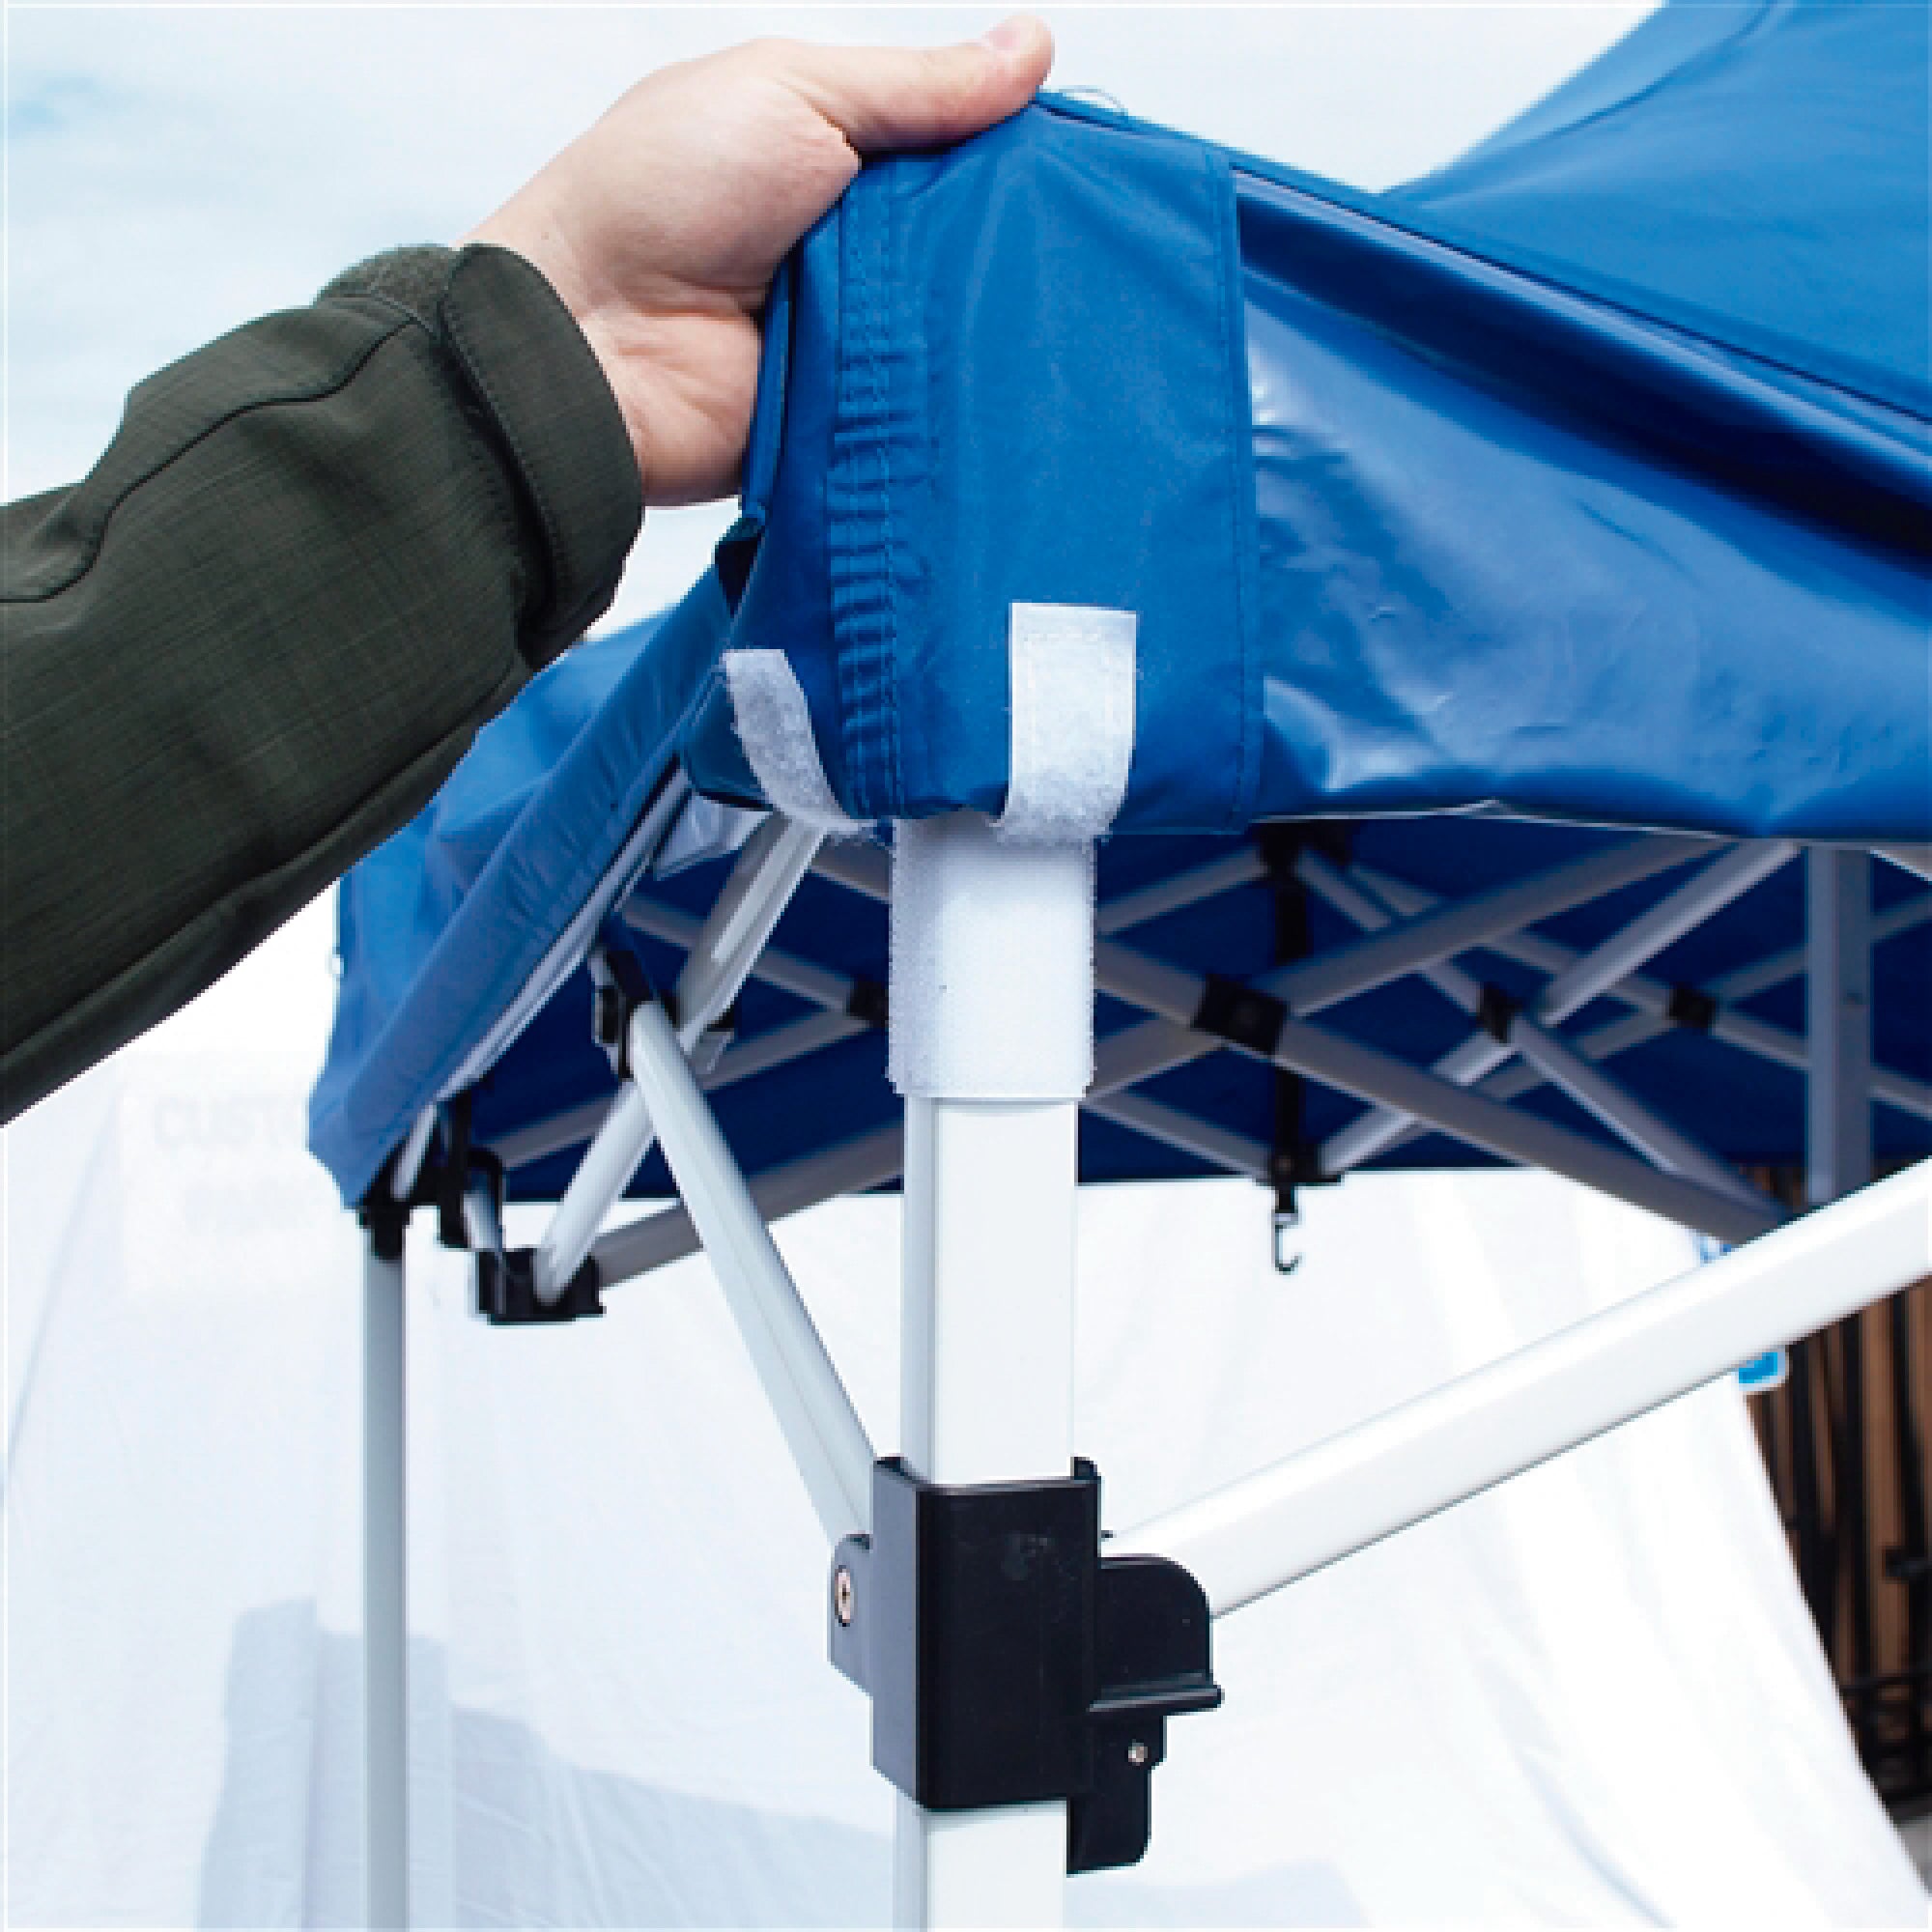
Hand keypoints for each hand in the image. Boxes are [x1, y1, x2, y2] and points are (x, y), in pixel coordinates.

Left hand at [467, 19, 1053, 504]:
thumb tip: (1032, 48)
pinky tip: (1012, 386)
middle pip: (976, 247)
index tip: (1091, 170)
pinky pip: (928, 407)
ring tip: (1064, 317)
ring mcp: (858, 337)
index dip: (1024, 159)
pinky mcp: (853, 417)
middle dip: (1020, 248)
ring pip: (962, 329)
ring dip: (994, 324)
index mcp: (842, 160)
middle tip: (1087, 250)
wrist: (586, 342)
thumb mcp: (793, 92)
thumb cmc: (658, 195)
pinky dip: (958, 396)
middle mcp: (858, 250)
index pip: (965, 156)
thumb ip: (916, 85)